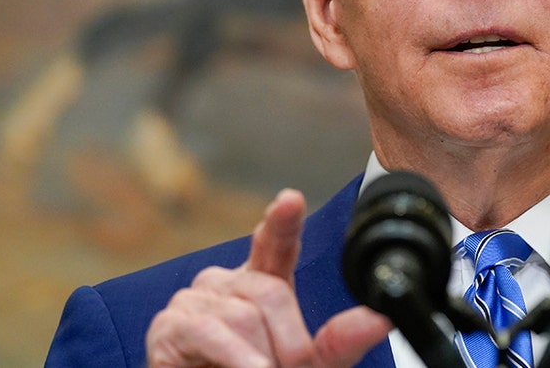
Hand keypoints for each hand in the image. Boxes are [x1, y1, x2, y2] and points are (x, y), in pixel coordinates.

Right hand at [146, 189, 392, 366]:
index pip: (275, 244)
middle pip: (271, 291)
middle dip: (289, 340)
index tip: (290, 199)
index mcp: (261, 283)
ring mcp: (194, 300)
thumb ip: (338, 342)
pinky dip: (236, 356)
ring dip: (261, 358)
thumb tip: (380, 319)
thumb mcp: (305, 364)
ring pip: (243, 315)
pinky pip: (209, 329)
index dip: (282, 221)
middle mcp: (226, 283)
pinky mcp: (169, 326)